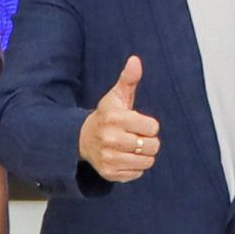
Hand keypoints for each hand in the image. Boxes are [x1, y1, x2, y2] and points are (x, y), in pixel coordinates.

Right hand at [79, 53, 160, 184]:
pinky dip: (135, 167)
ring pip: (147, 161)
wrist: (82, 139)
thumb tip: (135, 60)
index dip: (148, 125)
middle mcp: (111, 139)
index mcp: (115, 118)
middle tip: (136, 136)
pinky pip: (137, 173)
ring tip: (132, 148)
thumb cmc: (107, 116)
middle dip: (148, 141)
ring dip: (143, 155)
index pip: (153, 127)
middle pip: (152, 146)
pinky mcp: (110, 174)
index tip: (137, 123)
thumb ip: (128, 79)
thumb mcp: (116, 96)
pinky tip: (124, 157)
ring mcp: (110, 158)